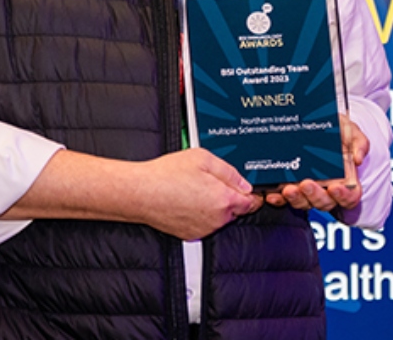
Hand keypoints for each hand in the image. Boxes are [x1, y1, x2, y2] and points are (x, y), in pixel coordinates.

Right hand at [136, 148, 262, 239]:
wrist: (140, 193)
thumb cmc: (167, 175)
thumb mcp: (204, 159)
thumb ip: (229, 172)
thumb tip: (244, 183)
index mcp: (224, 199)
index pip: (252, 203)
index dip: (251, 194)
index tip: (248, 190)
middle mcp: (217, 218)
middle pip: (236, 210)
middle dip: (230, 197)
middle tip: (212, 183)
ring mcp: (203, 229)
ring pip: (220, 217)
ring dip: (215, 206)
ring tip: (195, 189)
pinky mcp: (190, 234)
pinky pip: (205, 224)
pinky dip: (201, 214)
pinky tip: (188, 200)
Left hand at [264, 117, 368, 210]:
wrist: (318, 122)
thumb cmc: (337, 131)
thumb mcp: (351, 131)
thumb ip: (359, 142)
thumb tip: (358, 159)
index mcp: (346, 180)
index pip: (350, 197)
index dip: (344, 196)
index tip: (335, 187)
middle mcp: (327, 188)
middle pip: (325, 202)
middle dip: (315, 196)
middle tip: (307, 184)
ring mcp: (309, 190)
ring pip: (305, 203)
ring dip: (296, 199)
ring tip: (288, 189)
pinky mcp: (293, 187)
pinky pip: (286, 200)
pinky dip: (279, 200)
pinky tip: (273, 194)